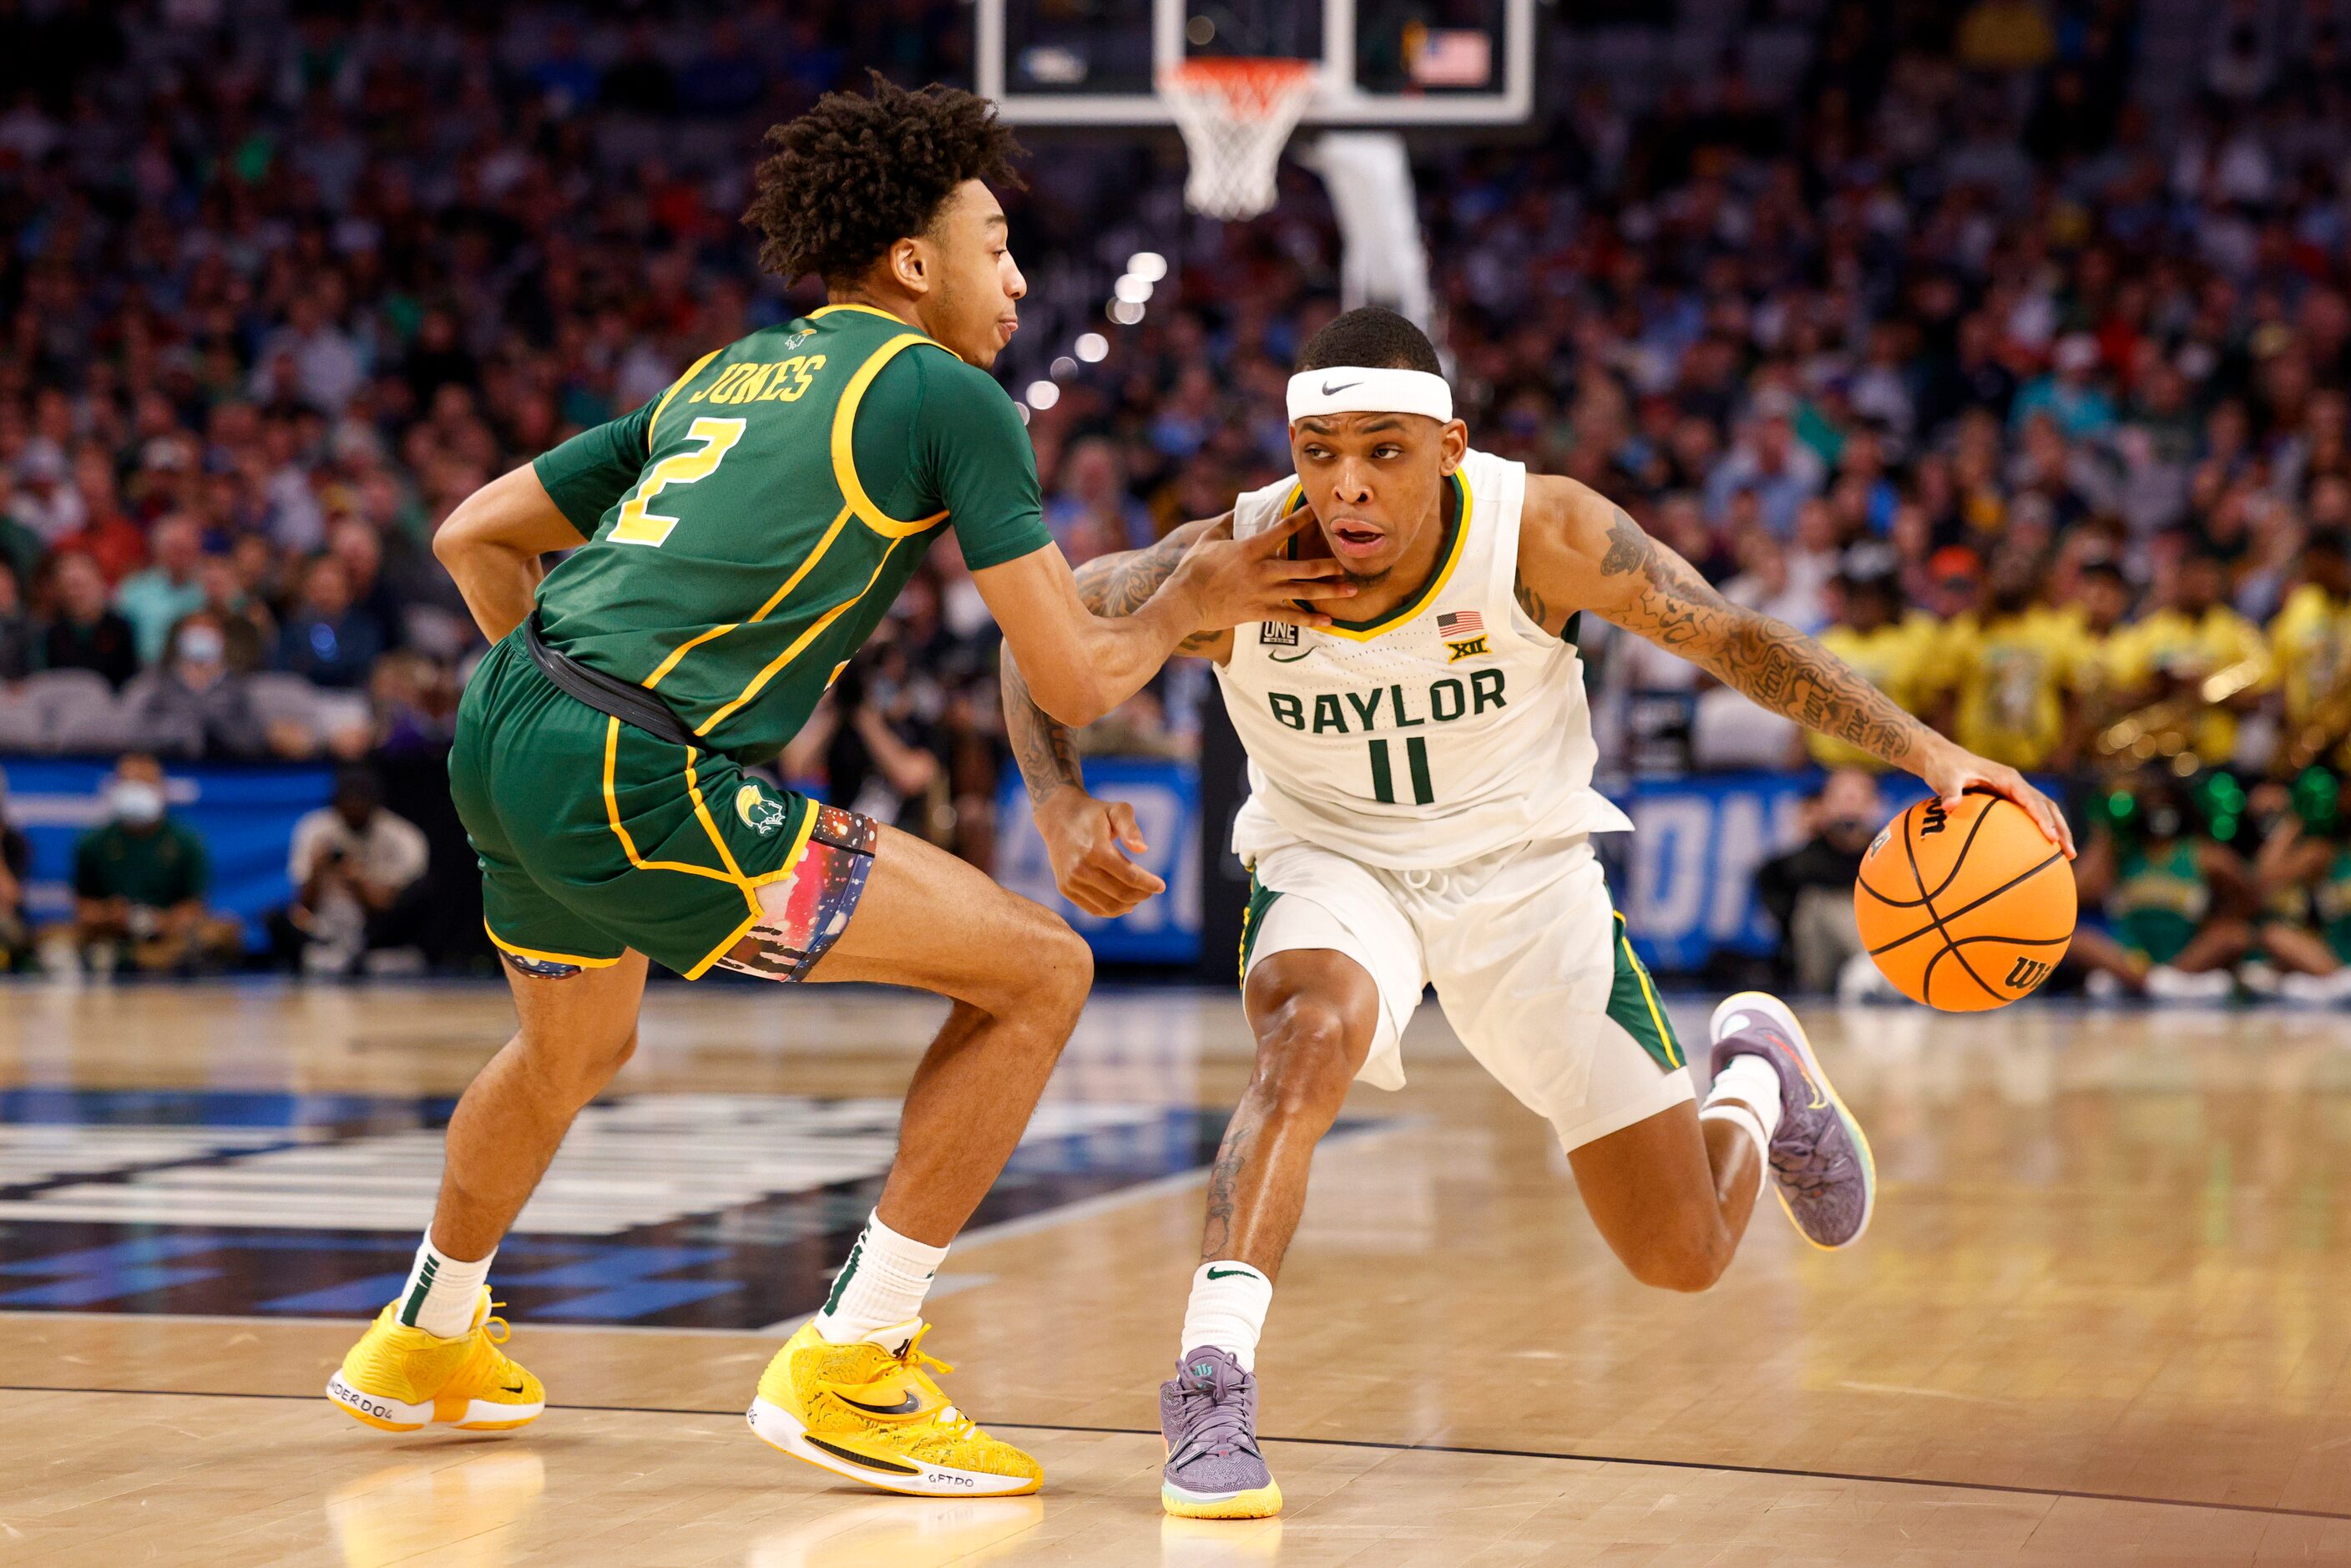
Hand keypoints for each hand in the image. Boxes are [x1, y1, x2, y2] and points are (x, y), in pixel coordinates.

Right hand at [1036, 787, 1165, 917]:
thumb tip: (1143, 849)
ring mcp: (1071, 881)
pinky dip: (1112, 910)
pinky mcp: (1065, 889)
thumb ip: (1130, 827)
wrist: (1058, 817)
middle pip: (1121, 894)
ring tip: (1140, 896)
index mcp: (1096, 850)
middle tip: (1152, 890)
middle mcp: (1080, 869)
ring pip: (1108, 906)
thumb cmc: (1094, 813)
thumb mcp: (1116, 810)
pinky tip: (1125, 905)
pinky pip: (1094, 909)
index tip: (1162, 886)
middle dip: (1142, 894)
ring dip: (1129, 904)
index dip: (1149, 884)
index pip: (1129, 876)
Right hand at [1170, 502, 1354, 632]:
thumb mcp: (1208, 540)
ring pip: (1303, 592)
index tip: (1320, 511)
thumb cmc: (1193, 569)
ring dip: (1329, 590)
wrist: (1185, 602)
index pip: (1283, 529)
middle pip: (1304, 567)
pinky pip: (1289, 617)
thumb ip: (1226, 523)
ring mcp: (1263, 593)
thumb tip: (1236, 509)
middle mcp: (1262, 571)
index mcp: (1251, 549)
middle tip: (1349, 564)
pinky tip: (1328, 621)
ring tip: (1351, 589)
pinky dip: (1310, 620)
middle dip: (1329, 565)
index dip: (1303, 518)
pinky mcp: (1259, 612)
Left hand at [1916, 739, 2076, 857]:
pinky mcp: (2009, 798)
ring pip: (2044, 811)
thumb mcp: (1944, 777)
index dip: (2043, 818)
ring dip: (2058, 831)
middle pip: (2047, 807)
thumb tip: (1950, 807)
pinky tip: (2039, 852)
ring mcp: (2015, 791)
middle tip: (2069, 854)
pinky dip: (2040, 830)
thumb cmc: (1944, 767)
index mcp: (2007, 778)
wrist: (1942, 757)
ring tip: (2066, 857)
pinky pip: (2030, 815)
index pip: (2032, 800)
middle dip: (2061, 829)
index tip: (2051, 837)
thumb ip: (1949, 791)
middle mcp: (2016, 784)